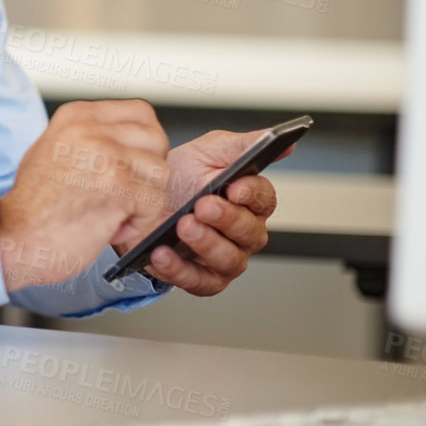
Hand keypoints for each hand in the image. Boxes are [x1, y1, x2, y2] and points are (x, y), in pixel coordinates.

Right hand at [0, 100, 172, 291]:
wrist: (16, 238)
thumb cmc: (33, 204)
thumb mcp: (51, 149)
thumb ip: (87, 136)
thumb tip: (126, 135)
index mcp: (76, 116)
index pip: (140, 112)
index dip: (144, 142)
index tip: (132, 163)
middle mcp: (90, 131)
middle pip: (156, 140)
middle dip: (148, 170)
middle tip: (126, 191)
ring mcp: (106, 158)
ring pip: (160, 172)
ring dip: (144, 199)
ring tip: (114, 211)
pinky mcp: (119, 189)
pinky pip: (155, 202)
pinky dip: (138, 222)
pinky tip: (111, 227)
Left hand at [117, 130, 284, 296]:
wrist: (140, 198)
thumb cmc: (180, 175)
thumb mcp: (208, 151)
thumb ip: (245, 146)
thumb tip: (285, 144)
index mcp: (249, 200)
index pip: (263, 199)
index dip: (251, 194)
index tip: (234, 187)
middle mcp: (243, 232)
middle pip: (250, 232)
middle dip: (226, 219)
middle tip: (202, 206)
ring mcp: (224, 257)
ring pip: (229, 260)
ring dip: (207, 244)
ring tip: (183, 227)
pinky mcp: (202, 277)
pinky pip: (199, 281)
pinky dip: (180, 270)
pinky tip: (162, 253)